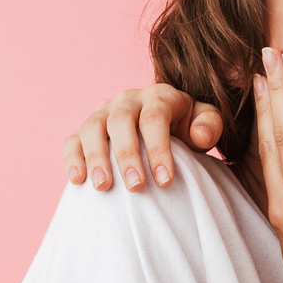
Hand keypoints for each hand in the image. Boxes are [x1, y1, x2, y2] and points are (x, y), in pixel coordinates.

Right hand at [63, 85, 225, 190]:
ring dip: (96, 157)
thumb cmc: (187, 129)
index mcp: (158, 96)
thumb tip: (200, 135)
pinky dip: (73, 158)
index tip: (165, 182)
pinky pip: (72, 139)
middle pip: (121, 121)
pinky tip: (78, 180)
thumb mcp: (204, 123)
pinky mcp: (86, 129)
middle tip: (136, 187)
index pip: (155, 118)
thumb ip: (209, 125)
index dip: (159, 149)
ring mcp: (104, 113)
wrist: (165, 127)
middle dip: (127, 155)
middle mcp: (127, 100)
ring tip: (104, 186)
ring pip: (92, 127)